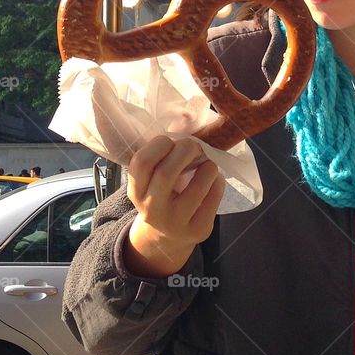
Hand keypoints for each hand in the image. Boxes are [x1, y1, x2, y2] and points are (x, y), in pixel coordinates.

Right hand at [124, 136, 225, 277]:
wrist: (167, 236)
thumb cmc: (162, 195)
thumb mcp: (152, 180)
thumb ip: (161, 157)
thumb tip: (187, 118)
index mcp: (136, 192)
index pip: (141, 163)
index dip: (159, 145)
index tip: (170, 141)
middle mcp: (152, 210)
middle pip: (167, 172)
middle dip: (186, 150)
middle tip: (193, 146)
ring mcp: (176, 223)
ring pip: (198, 185)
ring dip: (208, 165)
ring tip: (207, 163)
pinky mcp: (199, 230)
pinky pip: (214, 195)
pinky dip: (217, 180)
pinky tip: (212, 180)